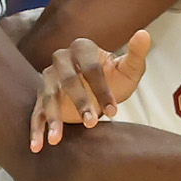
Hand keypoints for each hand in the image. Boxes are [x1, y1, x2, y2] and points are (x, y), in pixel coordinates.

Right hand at [31, 31, 151, 150]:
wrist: (97, 93)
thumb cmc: (115, 80)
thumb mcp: (129, 70)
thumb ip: (137, 53)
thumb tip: (144, 34)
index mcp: (82, 48)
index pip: (91, 68)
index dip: (103, 89)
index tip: (114, 111)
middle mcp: (61, 59)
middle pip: (67, 80)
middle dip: (79, 102)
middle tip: (91, 123)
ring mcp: (48, 78)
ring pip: (48, 96)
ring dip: (53, 117)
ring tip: (56, 139)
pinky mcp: (41, 97)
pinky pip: (36, 112)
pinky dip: (36, 130)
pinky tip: (37, 146)